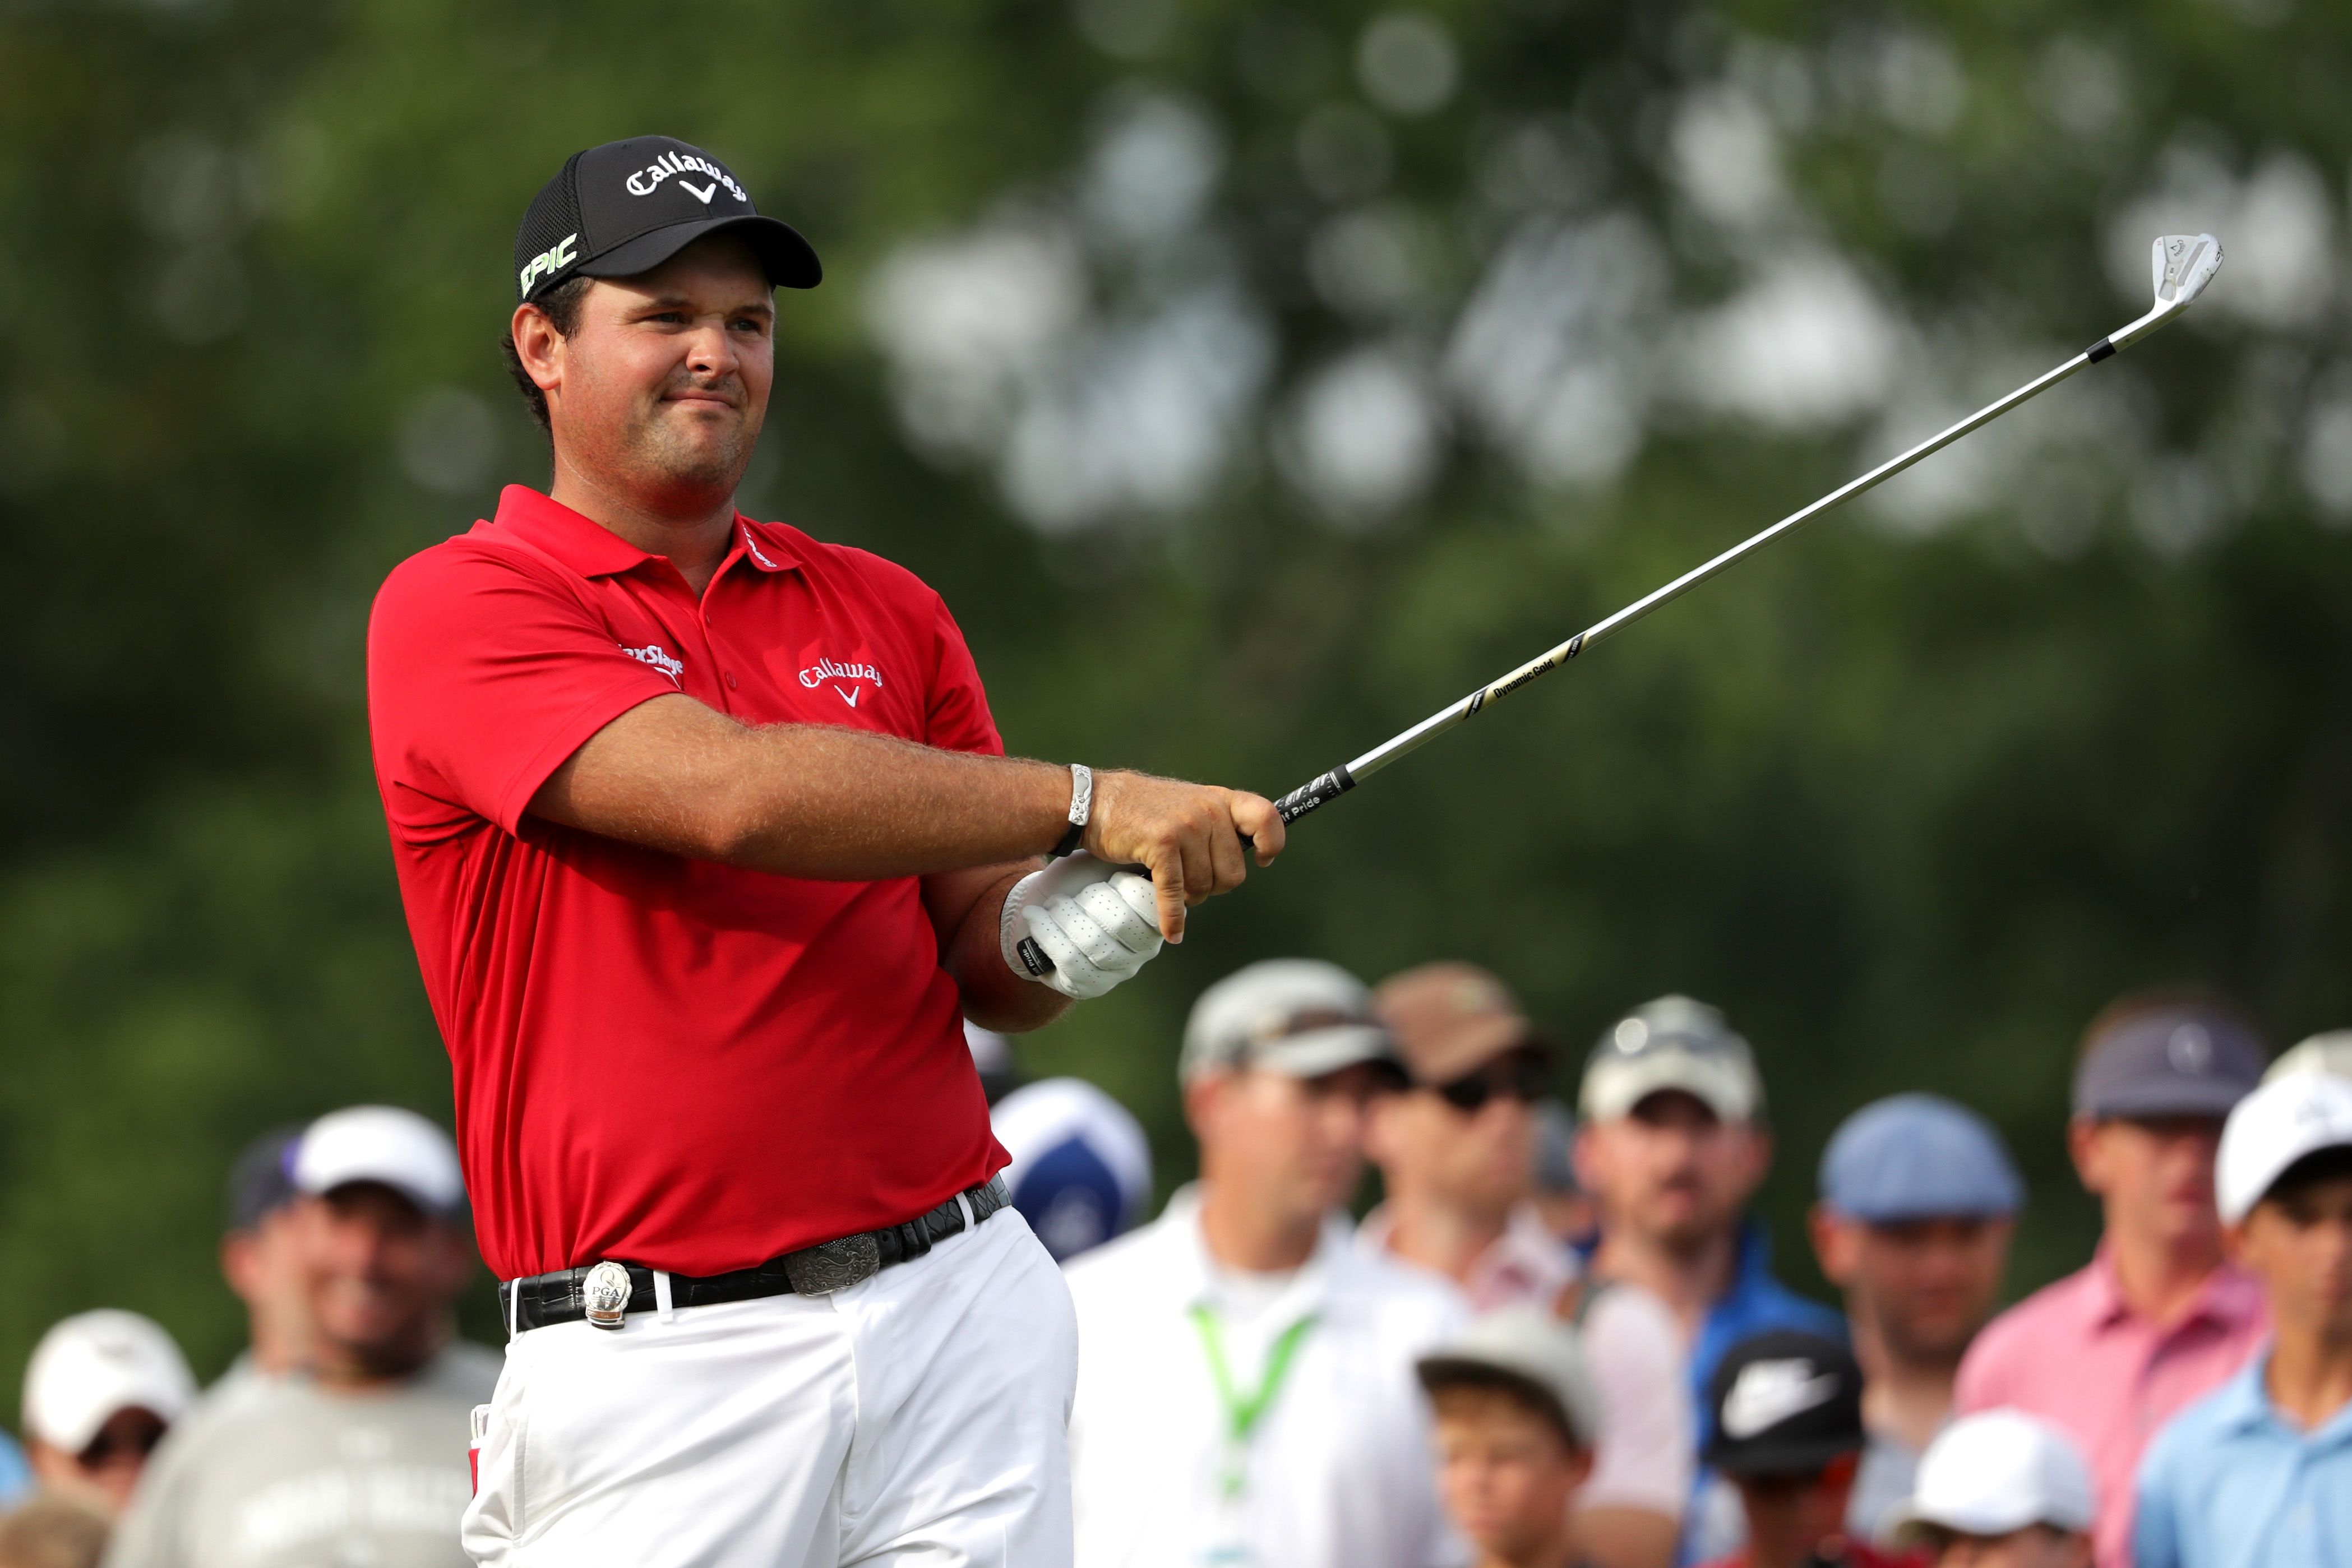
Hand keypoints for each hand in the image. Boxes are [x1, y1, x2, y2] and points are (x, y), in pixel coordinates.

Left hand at [1000, 853, 1164, 1000]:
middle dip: (1088, 899)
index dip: (1123, 884)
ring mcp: (1119, 970)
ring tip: (1051, 904)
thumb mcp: (1102, 862)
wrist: (1042, 906)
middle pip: (1120, 923)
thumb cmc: (1078, 881)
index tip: (1107, 876)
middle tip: (1072, 891)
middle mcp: (1145, 949)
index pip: (1148, 902)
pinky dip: (1047, 933)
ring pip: (1092, 943)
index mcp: (1155, 914)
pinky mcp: (1091, 986)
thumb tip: (1144, 859)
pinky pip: (1070, 961)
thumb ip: (1126, 861)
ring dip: (1063, 916)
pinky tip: (1036, 917)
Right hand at [1082, 770, 1283, 942]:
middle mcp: (1209, 811)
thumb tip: (1242, 862)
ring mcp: (1187, 826)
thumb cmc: (1143, 810)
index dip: (1271, 844)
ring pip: (1204, 888)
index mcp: (1220, 800)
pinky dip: (1172, 917)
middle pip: (1233, 875)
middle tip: (1187, 878)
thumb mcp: (1188, 804)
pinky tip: (1172, 931)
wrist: (1095, 801)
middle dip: (1211, 886)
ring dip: (1187, 897)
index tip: (1262, 859)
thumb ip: (1216, 825)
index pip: (1266, 818)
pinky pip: (1177, 893)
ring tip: (1168, 880)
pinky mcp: (1162, 844)